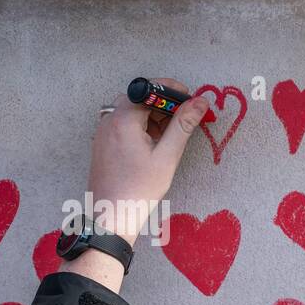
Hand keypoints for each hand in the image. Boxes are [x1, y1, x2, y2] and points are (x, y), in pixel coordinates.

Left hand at [87, 77, 209, 242]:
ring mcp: (104, 131)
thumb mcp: (167, 156)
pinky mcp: (104, 142)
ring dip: (154, 117)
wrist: (112, 215)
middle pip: (140, 98)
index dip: (172, 91)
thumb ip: (183, 126)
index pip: (149, 89)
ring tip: (171, 138)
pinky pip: (125, 124)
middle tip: (185, 121)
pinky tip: (155, 146)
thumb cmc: (140, 189)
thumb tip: (200, 102)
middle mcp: (109, 120)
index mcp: (123, 119)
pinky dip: (143, 127)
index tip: (192, 101)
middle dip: (165, 104)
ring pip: (132, 111)